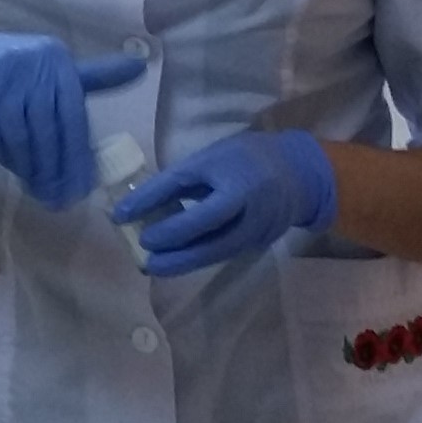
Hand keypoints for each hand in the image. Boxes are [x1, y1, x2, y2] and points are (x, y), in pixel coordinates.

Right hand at [0, 29, 148, 205]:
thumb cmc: (15, 71)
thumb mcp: (53, 70)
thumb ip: (94, 77)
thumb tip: (141, 67)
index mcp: (58, 60)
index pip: (74, 116)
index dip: (79, 155)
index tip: (84, 186)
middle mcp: (33, 65)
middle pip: (51, 130)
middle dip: (57, 170)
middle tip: (62, 200)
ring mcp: (3, 78)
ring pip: (25, 137)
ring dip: (33, 170)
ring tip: (42, 193)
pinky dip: (10, 159)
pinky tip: (19, 172)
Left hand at [114, 130, 339, 275]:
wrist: (300, 175)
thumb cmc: (247, 158)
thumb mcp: (212, 157)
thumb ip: (181, 179)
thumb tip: (139, 201)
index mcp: (232, 175)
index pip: (183, 186)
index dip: (149, 200)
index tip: (120, 214)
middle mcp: (247, 206)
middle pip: (204, 231)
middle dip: (171, 245)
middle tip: (143, 253)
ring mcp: (256, 229)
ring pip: (214, 251)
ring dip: (182, 261)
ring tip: (153, 265)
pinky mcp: (257, 244)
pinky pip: (222, 253)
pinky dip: (197, 257)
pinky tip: (176, 260)